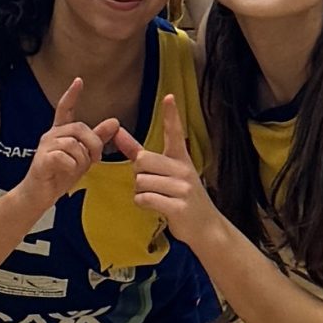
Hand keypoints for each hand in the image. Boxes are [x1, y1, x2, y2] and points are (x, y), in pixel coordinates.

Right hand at [19, 77, 105, 206]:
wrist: (39, 195)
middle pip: (79, 128)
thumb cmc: (59, 175)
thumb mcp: (83, 156)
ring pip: (74, 144)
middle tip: (96, 158)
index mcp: (59, 133)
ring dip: (82, 159)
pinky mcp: (42, 160)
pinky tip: (65, 172)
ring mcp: (45, 147)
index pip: (64, 109)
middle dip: (93, 143)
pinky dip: (71, 167)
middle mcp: (51, 136)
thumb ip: (97, 139)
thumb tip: (114, 121)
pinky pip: (65, 157)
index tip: (78, 81)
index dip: (71, 95)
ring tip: (75, 169)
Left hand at [130, 94, 221, 246]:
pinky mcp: (178, 205)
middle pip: (142, 161)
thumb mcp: (165, 172)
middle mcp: (183, 169)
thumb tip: (117, 133)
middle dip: (139, 174)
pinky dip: (143, 204)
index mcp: (181, 158)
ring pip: (140, 182)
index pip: (174, 133)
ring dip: (141, 192)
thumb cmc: (180, 197)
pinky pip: (144, 199)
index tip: (168, 96)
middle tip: (153, 185)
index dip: (171, 115)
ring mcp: (182, 187)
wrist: (204, 226)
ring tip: (158, 197)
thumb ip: (139, 152)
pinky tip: (157, 207)